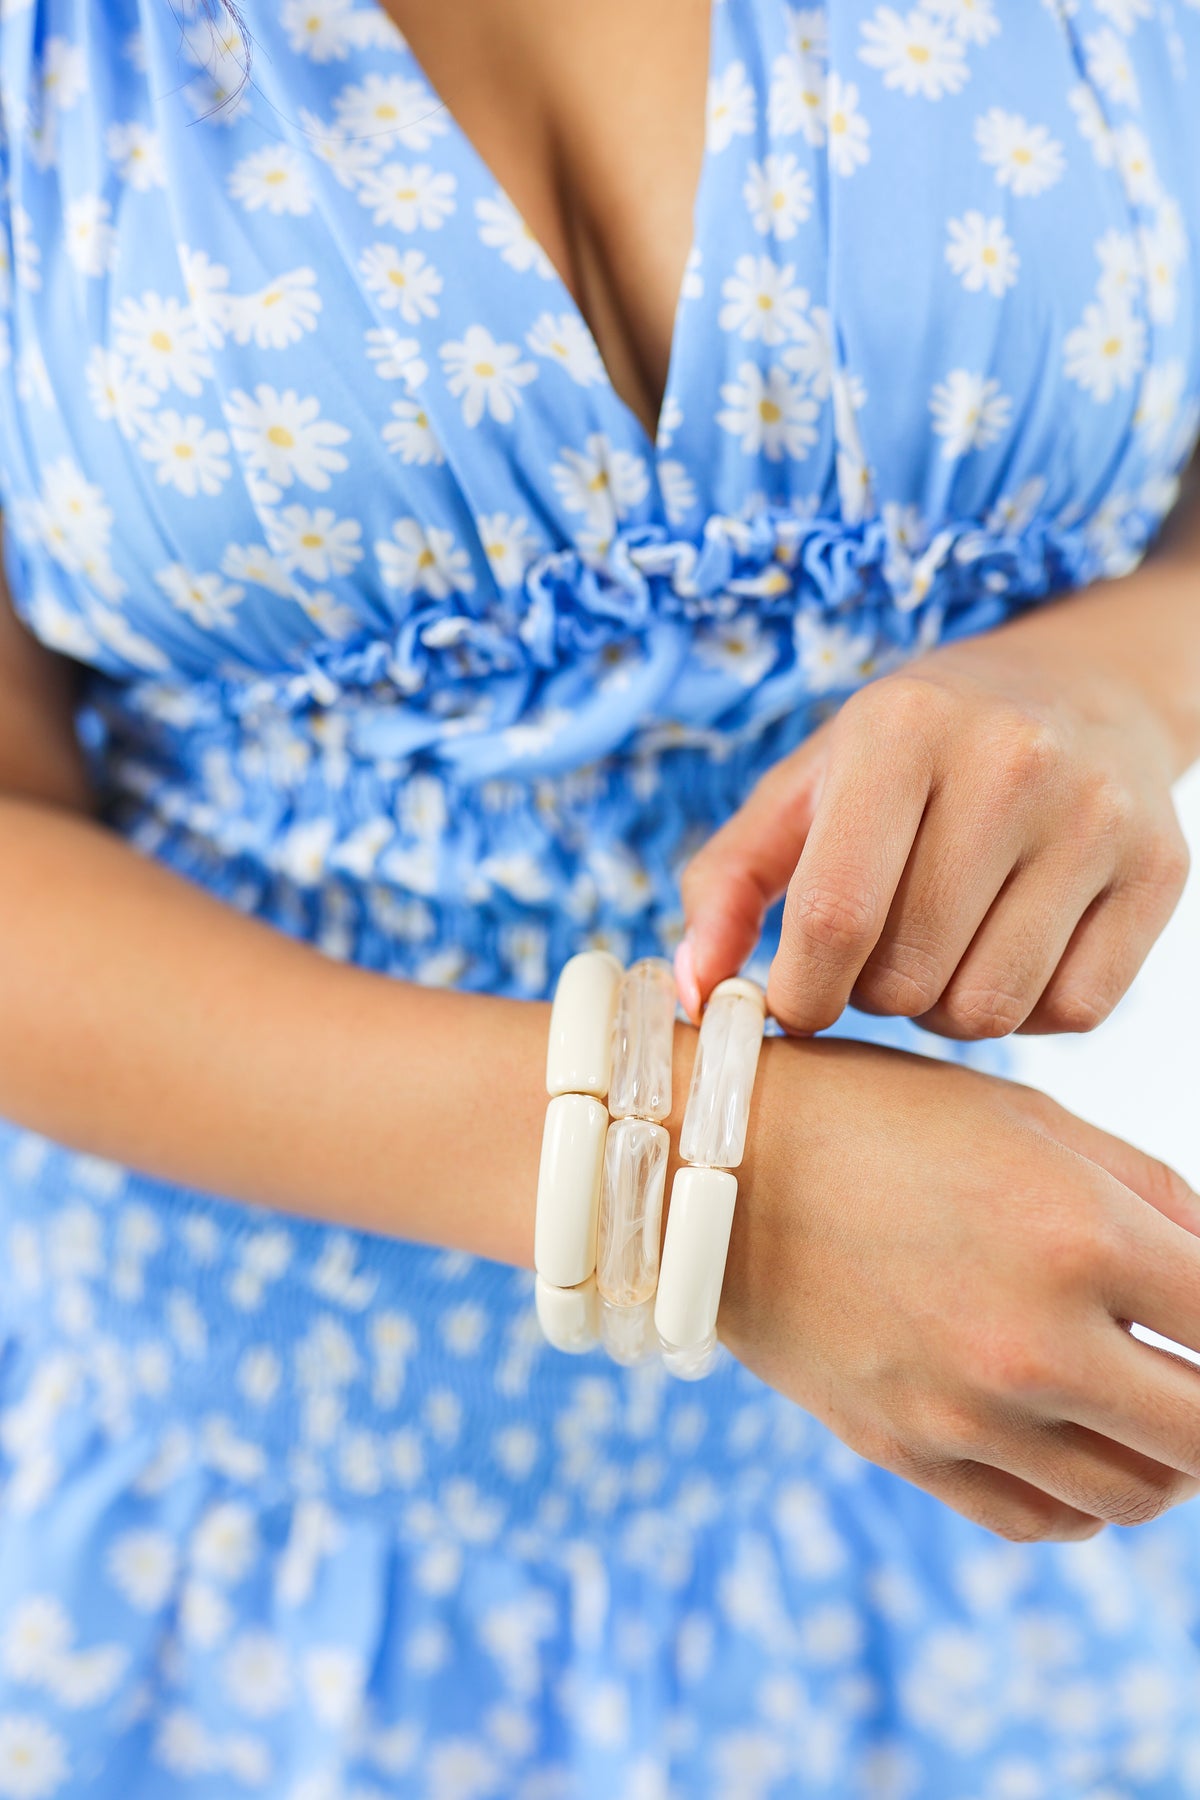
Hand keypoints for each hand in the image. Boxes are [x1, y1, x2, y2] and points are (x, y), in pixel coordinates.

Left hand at [677, 618, 1190, 1036]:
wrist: (1077, 688)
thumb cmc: (908, 756)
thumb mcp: (804, 789)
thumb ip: (725, 884)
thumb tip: (693, 994)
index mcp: (901, 728)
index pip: (835, 915)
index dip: (800, 992)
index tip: (794, 1000)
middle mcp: (1012, 761)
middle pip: (907, 975)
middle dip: (872, 993)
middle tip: (878, 951)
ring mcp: (1098, 815)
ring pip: (989, 1009)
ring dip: (945, 1008)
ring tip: (941, 946)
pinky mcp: (1162, 867)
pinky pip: (1072, 1011)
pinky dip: (1026, 1007)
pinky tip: (1010, 946)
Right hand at [721, 1034, 1199, 1539]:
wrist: (709, 1170)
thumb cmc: (880, 1119)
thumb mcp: (1029, 1120)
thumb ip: (1155, 1198)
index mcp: (1078, 1233)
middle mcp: (1032, 1340)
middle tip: (1189, 1364)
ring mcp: (965, 1411)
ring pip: (1137, 1495)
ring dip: (1166, 1457)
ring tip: (1142, 1401)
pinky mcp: (908, 1451)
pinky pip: (1043, 1520)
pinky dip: (1085, 1497)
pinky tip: (1069, 1435)